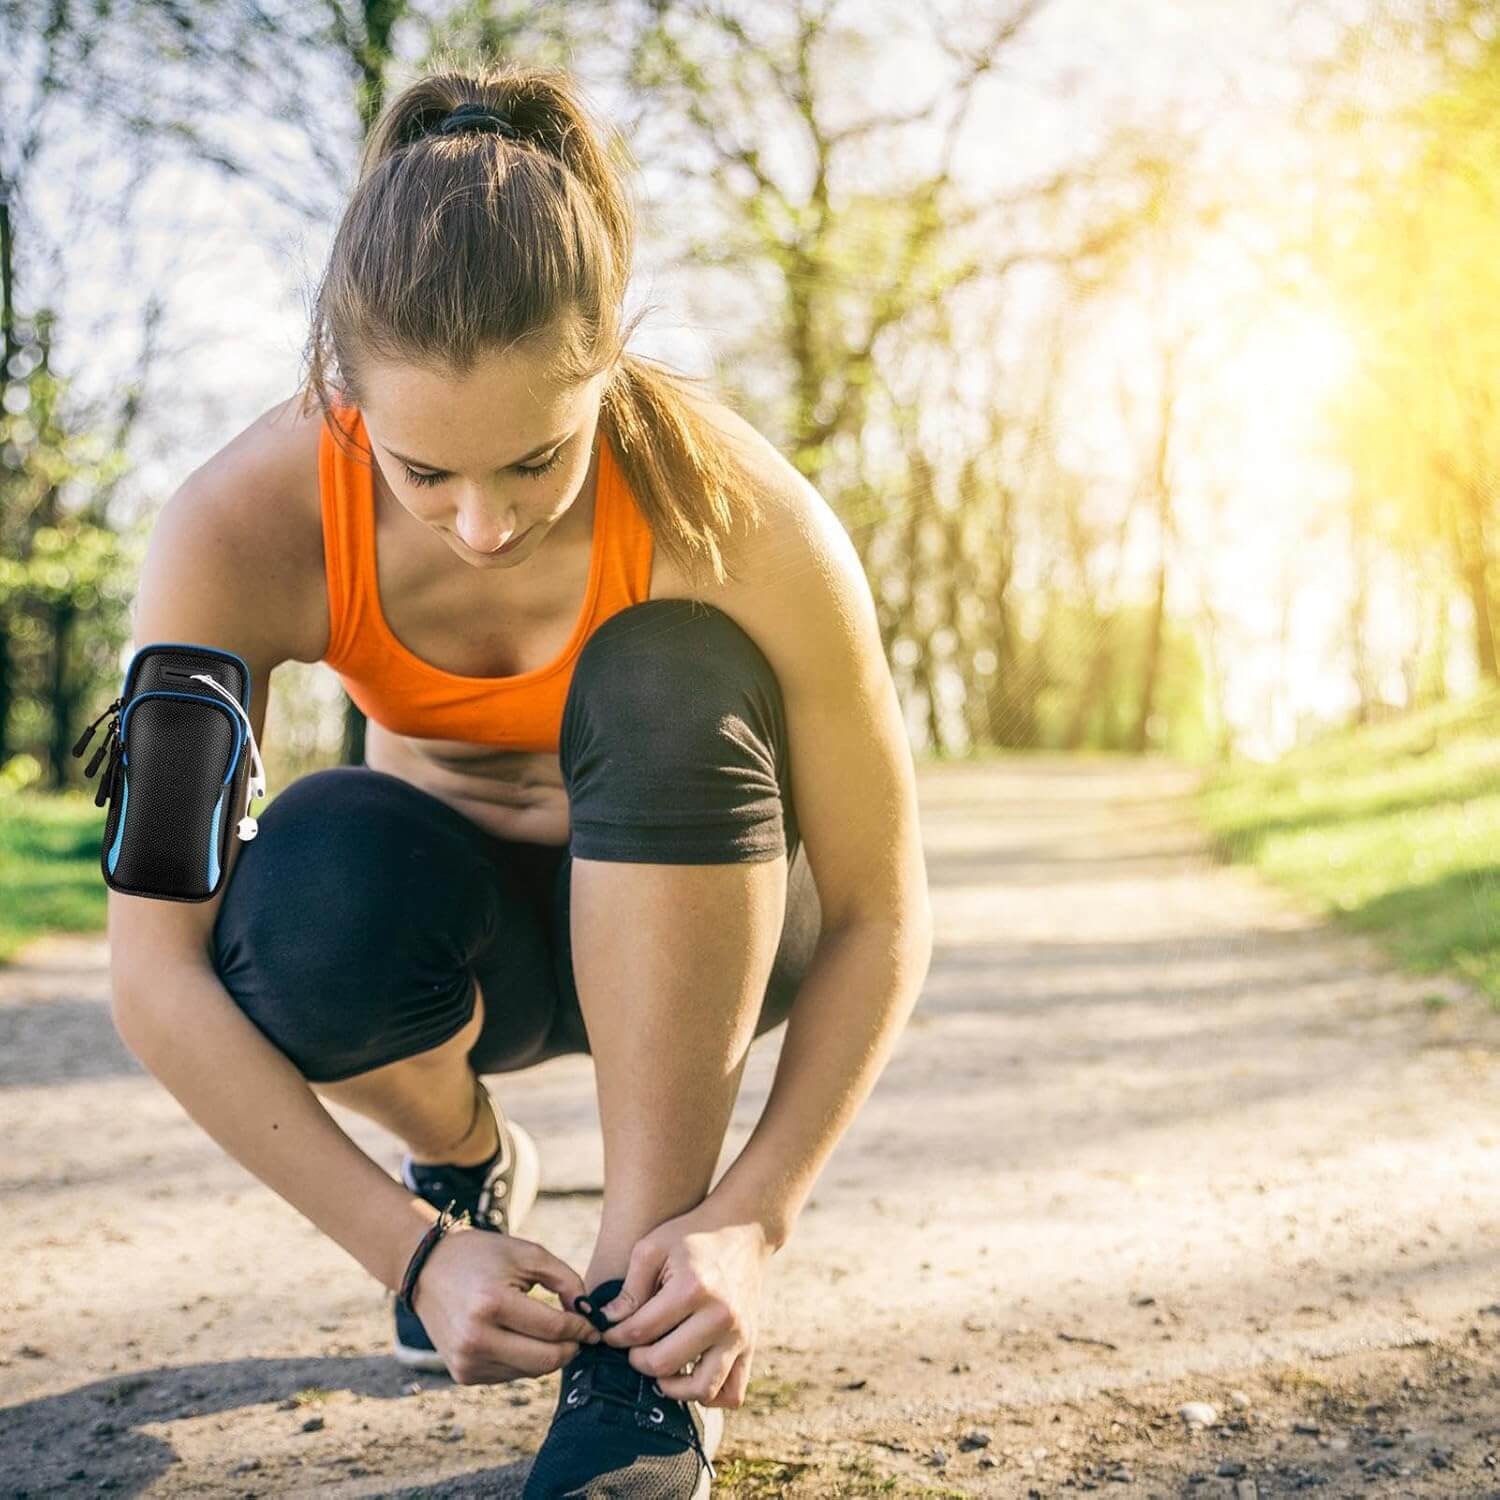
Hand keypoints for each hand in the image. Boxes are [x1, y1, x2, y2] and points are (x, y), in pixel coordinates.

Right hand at [411, 1226, 600, 1384]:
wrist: (428, 1270)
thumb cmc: (484, 1256)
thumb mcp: (529, 1254)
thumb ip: (566, 1281)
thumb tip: (588, 1315)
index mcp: (492, 1303)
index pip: (553, 1329)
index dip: (581, 1328)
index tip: (594, 1325)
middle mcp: (475, 1338)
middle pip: (545, 1360)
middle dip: (571, 1348)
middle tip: (581, 1335)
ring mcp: (466, 1361)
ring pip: (531, 1372)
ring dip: (549, 1356)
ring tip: (551, 1332)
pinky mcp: (462, 1375)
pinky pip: (510, 1375)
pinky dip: (525, 1361)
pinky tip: (523, 1338)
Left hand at [597, 1208, 773, 1408]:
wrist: (744, 1229)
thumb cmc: (693, 1234)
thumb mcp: (654, 1246)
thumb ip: (630, 1288)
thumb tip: (607, 1324)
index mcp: (692, 1288)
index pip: (641, 1331)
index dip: (616, 1335)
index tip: (610, 1332)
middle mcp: (720, 1316)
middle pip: (664, 1363)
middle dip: (638, 1360)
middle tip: (632, 1347)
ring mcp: (739, 1334)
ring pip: (701, 1389)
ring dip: (672, 1387)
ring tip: (660, 1367)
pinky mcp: (751, 1345)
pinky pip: (732, 1393)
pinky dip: (710, 1397)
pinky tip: (690, 1376)